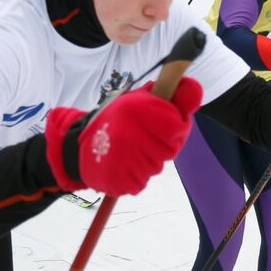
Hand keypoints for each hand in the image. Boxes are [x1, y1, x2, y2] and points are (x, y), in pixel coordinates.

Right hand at [43, 78, 202, 194]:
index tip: (162, 123)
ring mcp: (127, 160)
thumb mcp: (139, 100)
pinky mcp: (123, 181)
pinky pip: (141, 180)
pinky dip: (135, 174)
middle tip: (142, 137)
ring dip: (148, 159)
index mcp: (137, 110)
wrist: (75, 149)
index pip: (179, 126)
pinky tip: (122, 163)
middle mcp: (132, 134)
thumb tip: (196, 89)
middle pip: (170, 148)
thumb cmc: (115, 120)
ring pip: (156, 165)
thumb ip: (171, 97)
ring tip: (128, 149)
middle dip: (162, 143)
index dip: (174, 125)